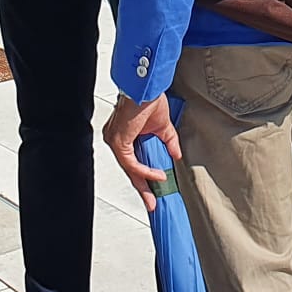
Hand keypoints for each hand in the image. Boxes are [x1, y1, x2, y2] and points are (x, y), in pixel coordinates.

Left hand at [102, 93, 178, 209]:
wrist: (146, 87)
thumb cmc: (150, 99)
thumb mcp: (163, 127)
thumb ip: (169, 142)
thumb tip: (176, 156)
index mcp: (123, 135)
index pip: (132, 163)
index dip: (143, 178)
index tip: (153, 192)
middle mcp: (115, 139)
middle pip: (129, 170)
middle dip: (142, 188)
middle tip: (151, 203)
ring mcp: (115, 141)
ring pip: (129, 169)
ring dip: (144, 184)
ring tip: (155, 195)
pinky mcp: (118, 142)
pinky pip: (131, 164)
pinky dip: (145, 171)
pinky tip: (158, 175)